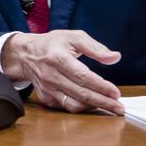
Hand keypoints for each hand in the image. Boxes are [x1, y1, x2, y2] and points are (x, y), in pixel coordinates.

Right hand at [2, 30, 124, 115]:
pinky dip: (81, 107)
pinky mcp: (45, 97)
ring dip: (93, 108)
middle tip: (119, 108)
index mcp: (58, 58)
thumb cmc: (52, 44)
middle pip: (80, 93)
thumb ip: (95, 47)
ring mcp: (47, 88)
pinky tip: (93, 104)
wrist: (26, 54)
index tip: (116, 93)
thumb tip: (115, 57)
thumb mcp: (74, 37)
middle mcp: (51, 75)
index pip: (83, 76)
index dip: (101, 86)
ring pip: (73, 104)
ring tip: (109, 107)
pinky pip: (66, 106)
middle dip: (102, 102)